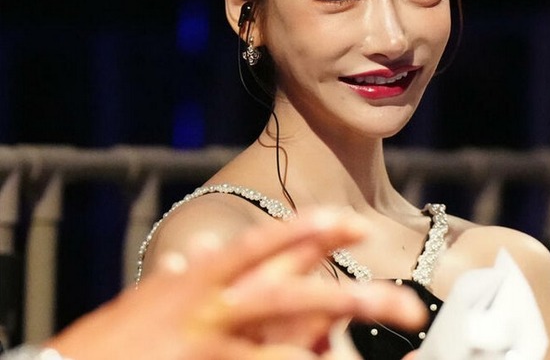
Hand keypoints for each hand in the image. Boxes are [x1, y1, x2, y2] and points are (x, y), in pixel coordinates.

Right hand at [44, 208, 426, 359]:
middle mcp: (214, 303)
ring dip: (334, 342)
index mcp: (206, 276)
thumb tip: (199, 253)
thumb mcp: (155, 295)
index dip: (312, 230)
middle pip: (295, 289)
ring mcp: (210, 339)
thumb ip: (185, 273)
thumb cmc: (120, 334)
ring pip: (288, 338)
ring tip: (371, 350)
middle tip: (406, 307)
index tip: (354, 226)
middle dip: (353, 297)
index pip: (268, 241)